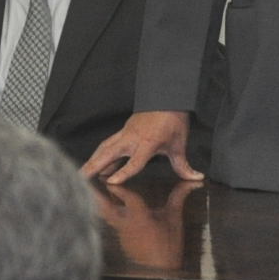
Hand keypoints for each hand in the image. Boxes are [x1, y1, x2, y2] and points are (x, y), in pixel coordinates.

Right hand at [83, 111, 200, 184]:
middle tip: (81, 178)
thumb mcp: (179, 145)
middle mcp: (133, 138)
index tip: (111, 182)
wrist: (168, 98)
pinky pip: (108, 143)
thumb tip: (197, 178)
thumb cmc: (173, 121)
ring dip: (93, 160)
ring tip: (82, 173)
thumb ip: (183, 165)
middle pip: (110, 153)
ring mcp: (126, 133)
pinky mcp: (123, 131)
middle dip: (95, 166)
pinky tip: (95, 163)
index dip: (123, 172)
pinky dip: (100, 154)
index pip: (134, 161)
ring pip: (105, 147)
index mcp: (148, 143)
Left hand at [93, 178, 195, 269]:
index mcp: (142, 218)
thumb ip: (178, 197)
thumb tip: (193, 182)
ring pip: (105, 215)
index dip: (119, 188)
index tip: (109, 178)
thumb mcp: (174, 218)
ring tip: (90, 188)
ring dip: (99, 202)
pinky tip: (102, 205)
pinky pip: (110, 223)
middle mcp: (128, 224)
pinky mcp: (119, 239)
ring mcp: (121, 233)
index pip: (129, 198)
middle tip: (85, 180)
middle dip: (96, 194)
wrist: (161, 268)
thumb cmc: (169, 243)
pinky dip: (106, 213)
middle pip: (106, 207)